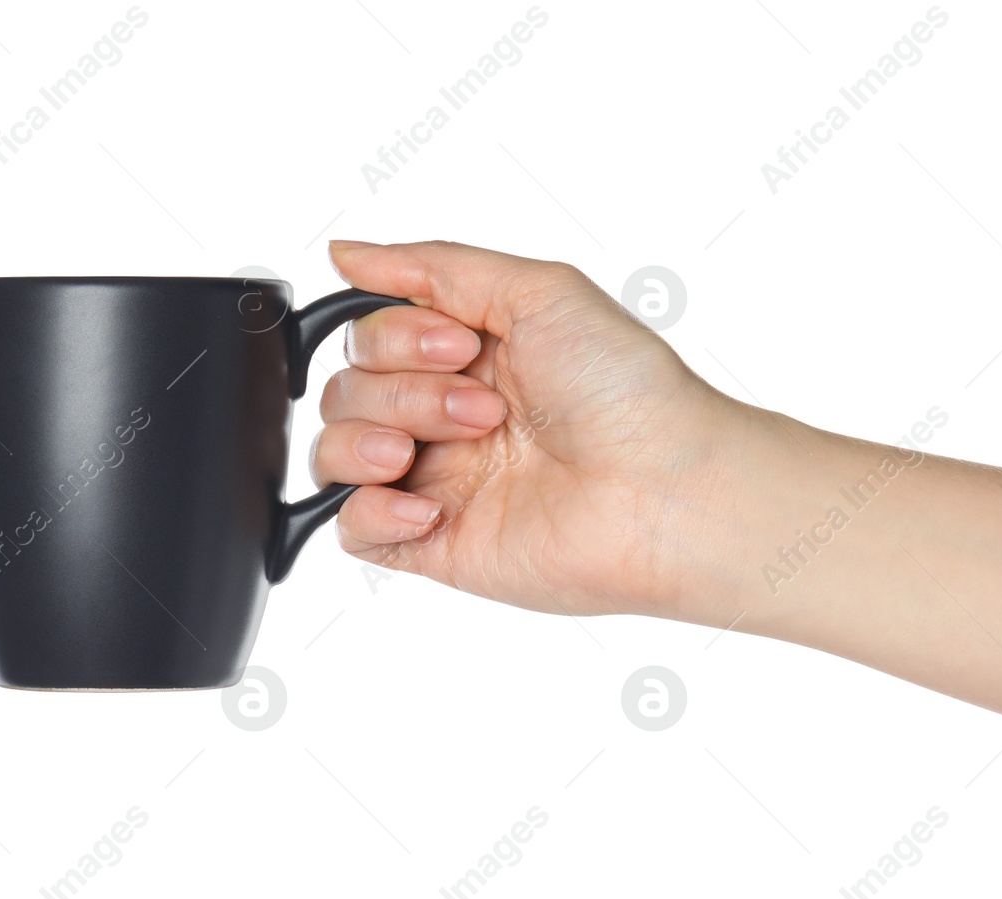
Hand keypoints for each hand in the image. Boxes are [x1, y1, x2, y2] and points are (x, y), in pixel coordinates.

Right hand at [314, 240, 737, 617]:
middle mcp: (445, 415)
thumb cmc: (627, 391)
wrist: (666, 491)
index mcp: (468, 355)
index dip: (396, 337)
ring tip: (423, 455)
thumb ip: (435, 266)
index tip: (462, 347)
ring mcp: (437, 481)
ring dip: (368, 441)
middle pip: (347, 390)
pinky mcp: (434, 544)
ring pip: (335, 452)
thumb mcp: (538, 290)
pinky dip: (369, 511)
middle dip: (403, 391)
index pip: (369, 335)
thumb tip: (345, 251)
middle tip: (484, 409)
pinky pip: (350, 529)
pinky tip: (425, 507)